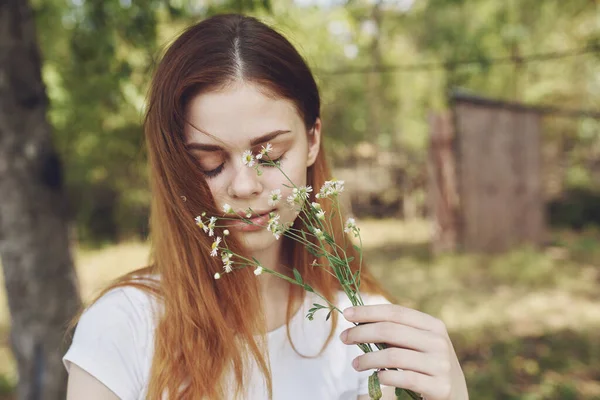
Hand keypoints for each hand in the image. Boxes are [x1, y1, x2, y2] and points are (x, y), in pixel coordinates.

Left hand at [339, 304, 468, 399]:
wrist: (455, 395)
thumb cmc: (427, 364)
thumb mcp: (418, 343)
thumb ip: (396, 332)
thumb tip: (359, 320)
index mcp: (433, 325)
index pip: (395, 312)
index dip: (369, 311)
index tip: (346, 314)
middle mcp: (439, 342)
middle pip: (391, 331)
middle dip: (362, 333)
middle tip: (344, 338)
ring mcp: (441, 364)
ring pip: (393, 356)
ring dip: (368, 359)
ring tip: (355, 364)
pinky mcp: (440, 387)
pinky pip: (404, 378)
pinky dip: (385, 377)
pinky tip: (377, 377)